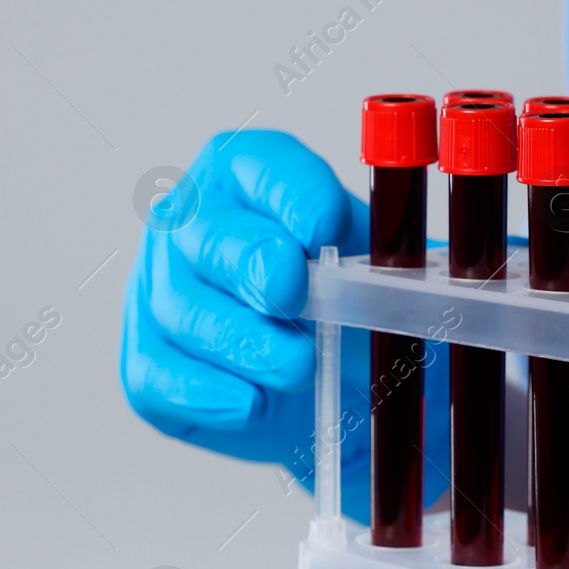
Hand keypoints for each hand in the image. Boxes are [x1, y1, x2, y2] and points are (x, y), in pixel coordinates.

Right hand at [120, 130, 448, 518]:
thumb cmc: (351, 307)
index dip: (290, 194)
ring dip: (241, 340)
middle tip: (290, 291)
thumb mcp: (384, 270)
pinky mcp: (149, 358)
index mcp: (249, 176)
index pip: (259, 165)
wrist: (335, 382)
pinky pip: (157, 374)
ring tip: (296, 367)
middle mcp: (193, 223)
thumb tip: (419, 270)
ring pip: (181, 309)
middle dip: (250, 263)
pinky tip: (248, 403)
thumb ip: (390, 260)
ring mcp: (161, 289)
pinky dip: (203, 393)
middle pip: (204, 232)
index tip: (325, 227)